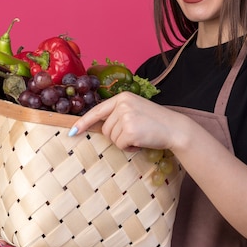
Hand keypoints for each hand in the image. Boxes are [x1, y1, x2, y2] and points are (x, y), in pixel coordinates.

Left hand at [69, 92, 186, 152]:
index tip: (72, 132)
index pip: (97, 110)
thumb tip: (97, 127)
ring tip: (140, 136)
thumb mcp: (135, 110)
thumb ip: (118, 114)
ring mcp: (126, 117)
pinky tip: (141, 141)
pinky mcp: (130, 130)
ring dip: (124, 142)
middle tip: (135, 133)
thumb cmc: (155, 122)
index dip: (83, 122)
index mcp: (122, 98)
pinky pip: (120, 145)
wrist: (175, 128)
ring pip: (112, 138)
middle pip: (105, 129)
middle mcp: (122, 104)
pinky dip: (129, 148)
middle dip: (116, 136)